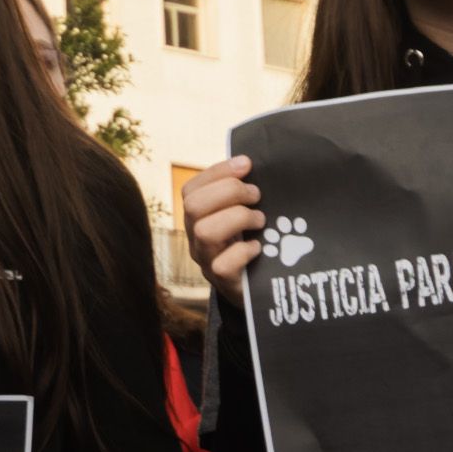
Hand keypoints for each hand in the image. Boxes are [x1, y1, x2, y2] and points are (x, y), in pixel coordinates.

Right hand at [181, 157, 261, 305]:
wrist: (256, 288)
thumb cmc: (250, 243)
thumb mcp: (242, 214)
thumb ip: (243, 192)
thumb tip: (252, 163)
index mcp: (198, 217)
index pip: (192, 189)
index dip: (218, 172)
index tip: (246, 164)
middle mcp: (195, 237)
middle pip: (193, 206)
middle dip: (229, 191)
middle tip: (256, 195)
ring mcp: (206, 260)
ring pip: (205, 231)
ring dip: (238, 218)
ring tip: (260, 220)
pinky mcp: (222, 281)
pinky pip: (223, 264)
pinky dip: (243, 251)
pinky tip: (258, 247)